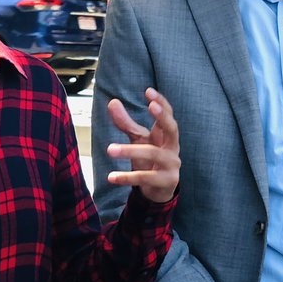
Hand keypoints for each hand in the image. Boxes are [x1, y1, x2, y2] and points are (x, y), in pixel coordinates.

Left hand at [104, 88, 179, 203]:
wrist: (157, 191)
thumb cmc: (149, 160)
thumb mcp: (138, 140)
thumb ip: (126, 123)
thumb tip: (112, 102)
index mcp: (166, 135)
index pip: (168, 115)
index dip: (161, 102)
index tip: (148, 91)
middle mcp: (173, 147)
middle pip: (172, 129)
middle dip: (163, 116)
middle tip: (150, 106)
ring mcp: (172, 165)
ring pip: (153, 153)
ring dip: (130, 151)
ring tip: (110, 149)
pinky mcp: (166, 182)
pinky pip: (146, 177)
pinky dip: (127, 177)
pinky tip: (111, 176)